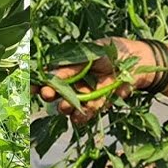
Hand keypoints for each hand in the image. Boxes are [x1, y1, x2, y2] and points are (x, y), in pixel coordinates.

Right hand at [34, 38, 151, 126]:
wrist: (138, 62)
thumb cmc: (112, 51)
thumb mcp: (91, 53)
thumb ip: (72, 64)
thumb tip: (51, 72)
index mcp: (68, 67)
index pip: (48, 75)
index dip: (38, 81)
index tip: (30, 85)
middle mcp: (73, 82)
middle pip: (55, 92)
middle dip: (50, 94)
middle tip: (47, 94)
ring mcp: (84, 95)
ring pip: (69, 106)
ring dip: (65, 107)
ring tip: (65, 107)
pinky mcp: (96, 106)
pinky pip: (86, 114)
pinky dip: (82, 116)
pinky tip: (79, 116)